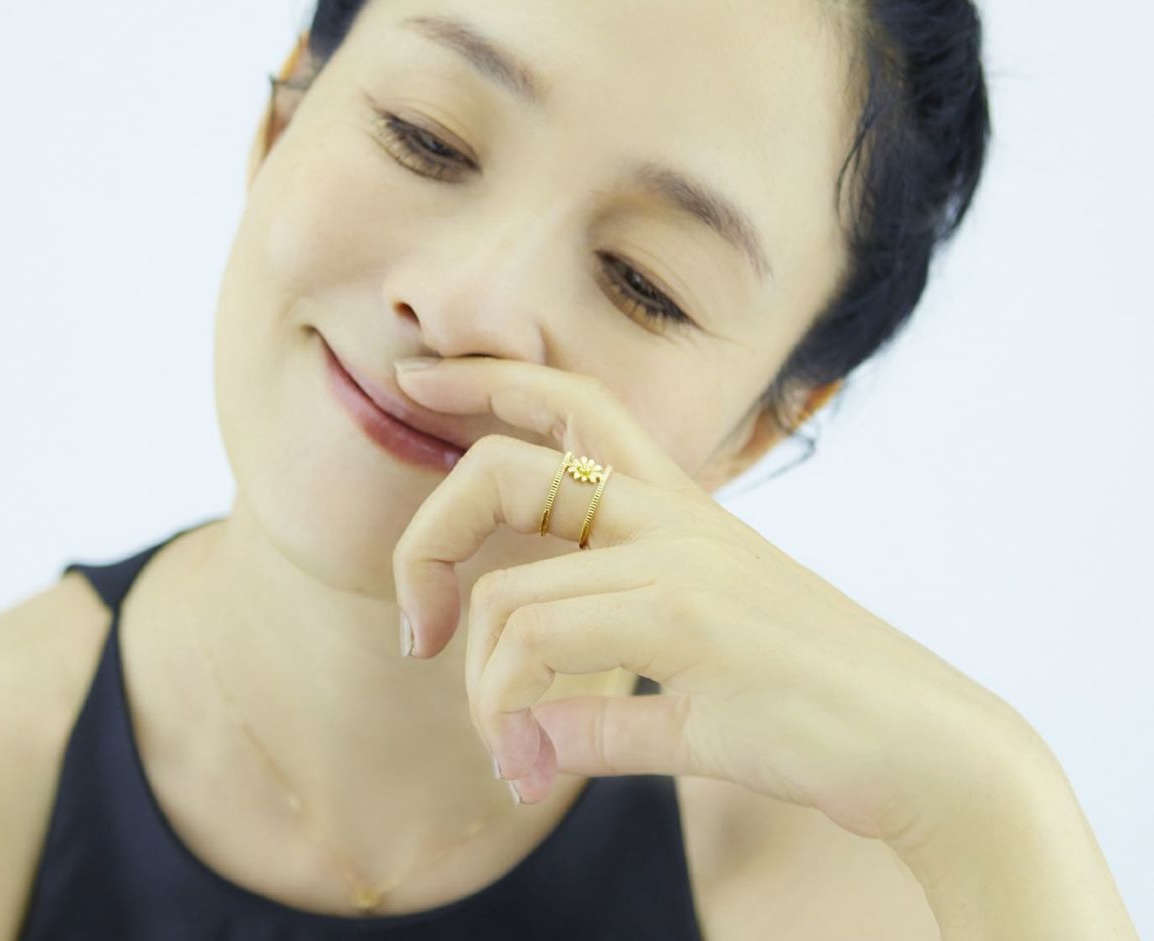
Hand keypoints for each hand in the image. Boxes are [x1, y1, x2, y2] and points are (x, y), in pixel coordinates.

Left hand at [390, 355, 1046, 854]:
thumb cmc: (816, 719)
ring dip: (484, 692)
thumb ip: (602, 710)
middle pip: (504, 470)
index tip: (415, 380)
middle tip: (417, 632)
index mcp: (680, 512)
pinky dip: (511, 718)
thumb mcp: (693, 697)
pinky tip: (534, 775)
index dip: (485, 380)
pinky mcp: (686, 619)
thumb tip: (528, 749)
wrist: (926, 752)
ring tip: (509, 756)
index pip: (570, 405)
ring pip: (508, 597)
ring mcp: (681, 560)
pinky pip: (540, 648)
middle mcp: (674, 517)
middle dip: (427, 541)